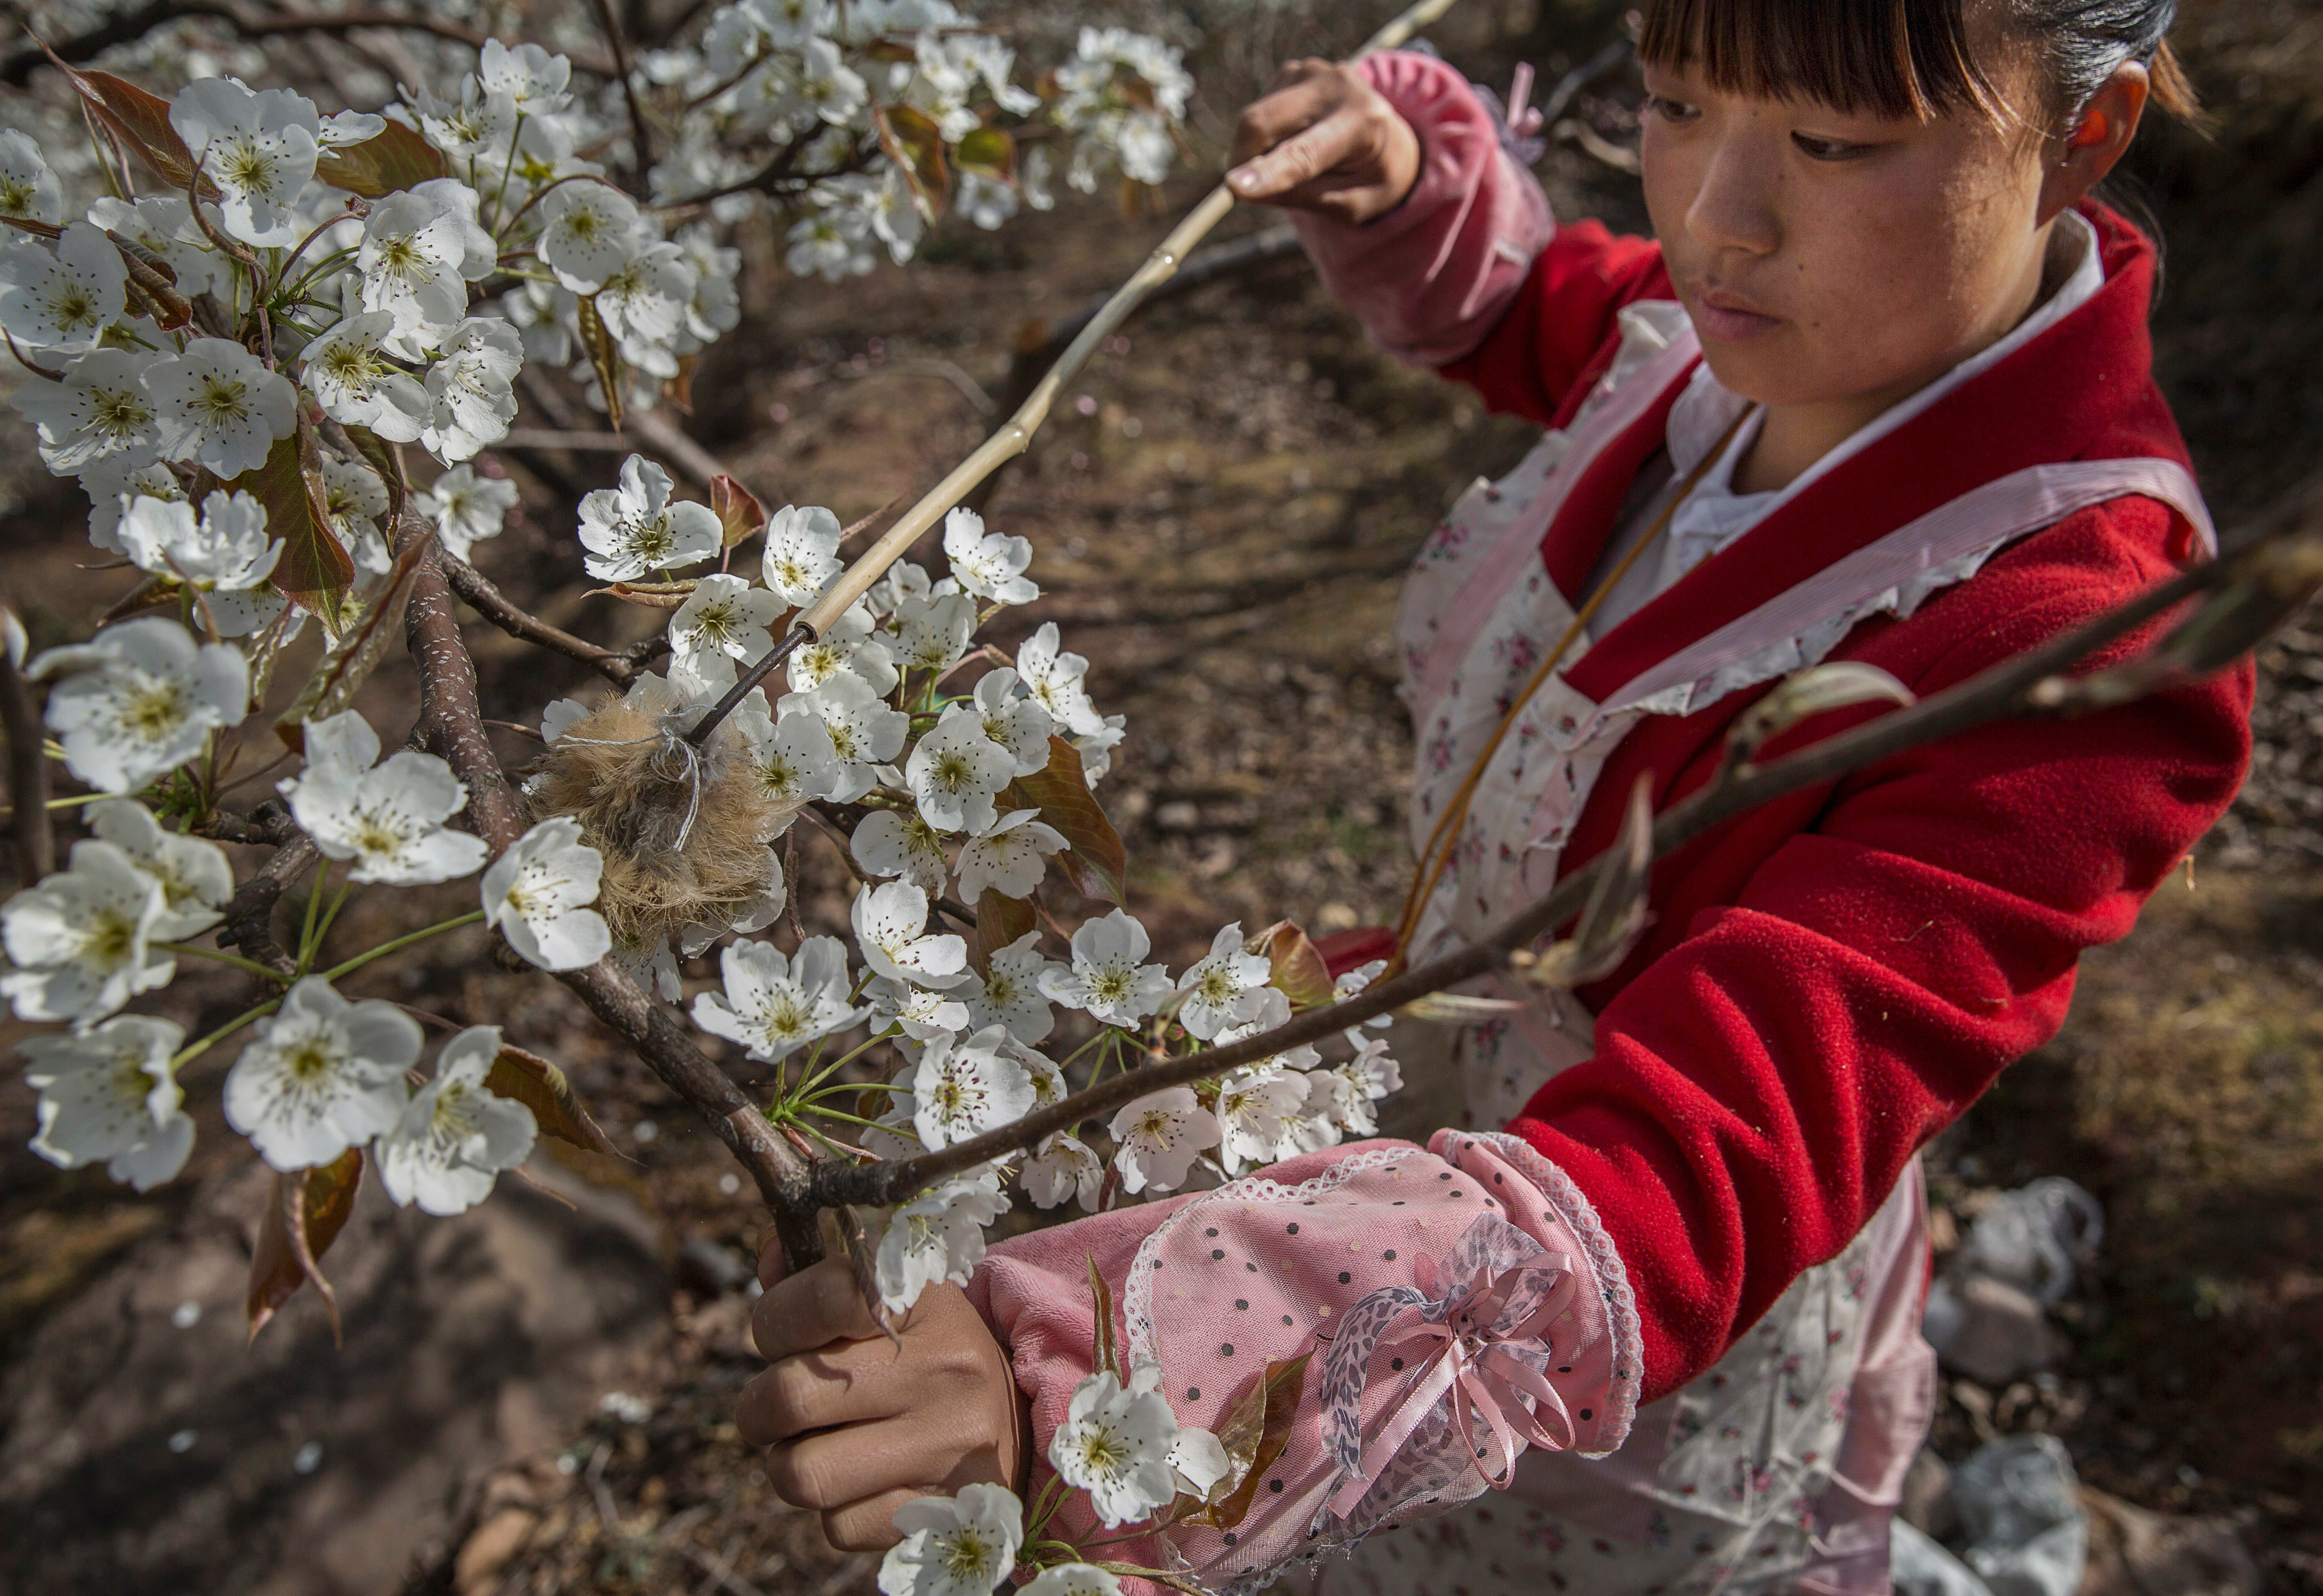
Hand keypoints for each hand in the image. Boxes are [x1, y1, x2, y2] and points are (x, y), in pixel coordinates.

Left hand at [738, 1248, 1029, 1550]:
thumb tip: (770, 1257)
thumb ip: (823, 1278)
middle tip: (781, 1408)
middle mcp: (944, 1369)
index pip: (823, 1294)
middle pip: (787, 1397)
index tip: (793, 1335)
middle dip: (761, 1409)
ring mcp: (947, 1446)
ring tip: (819, 1447)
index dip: (780, 1319)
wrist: (1017, 1422)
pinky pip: (837, 1528)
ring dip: (791, 1465)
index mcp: (926, 1301)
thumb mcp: (893, 1300)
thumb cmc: (928, 1351)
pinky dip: (836, 1510)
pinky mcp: (943, 1514)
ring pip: (801, 1475)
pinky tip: (864, 1483)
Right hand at [1227, 58, 1421, 223]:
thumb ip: (1302, 197)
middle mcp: (1337, 86)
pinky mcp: (1293, 71)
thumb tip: (1242, 187)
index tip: (1234, 188)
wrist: (1390, 137)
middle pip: (1262, 123)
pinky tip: (1294, 141)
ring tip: (1296, 163)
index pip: (1305, 154)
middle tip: (1246, 193)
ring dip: (1258, 153)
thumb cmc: (1372, 179)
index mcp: (1363, 124)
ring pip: (1254, 121)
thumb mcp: (1351, 205)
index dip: (1269, 172)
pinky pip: (1258, 113)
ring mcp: (1312, 71)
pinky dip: (1264, 139)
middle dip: (1242, 162)